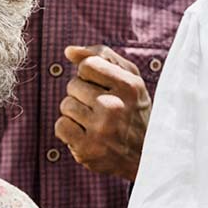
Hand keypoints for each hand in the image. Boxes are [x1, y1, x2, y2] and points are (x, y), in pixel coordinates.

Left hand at [54, 44, 151, 179]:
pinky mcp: (87, 149)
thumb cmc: (135, 112)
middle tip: (101, 108)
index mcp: (129, 86)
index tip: (102, 86)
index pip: (87, 65)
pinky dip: (69, 130)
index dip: (90, 74)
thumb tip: (68, 51)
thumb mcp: (130, 79)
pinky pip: (60, 126)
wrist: (146, 157)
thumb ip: (103, 56)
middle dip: (83, 94)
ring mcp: (100, 130)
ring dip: (76, 112)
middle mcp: (114, 107)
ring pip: (65, 105)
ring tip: (95, 121)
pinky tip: (86, 134)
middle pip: (73, 85)